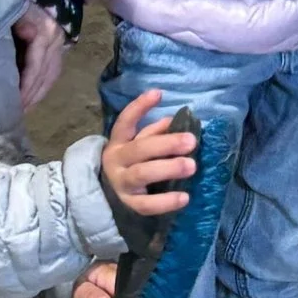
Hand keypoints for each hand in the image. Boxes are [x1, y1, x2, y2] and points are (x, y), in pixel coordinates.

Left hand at [13, 5, 66, 109]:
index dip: (26, 86)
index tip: (15, 102)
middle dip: (32, 96)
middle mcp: (56, 40)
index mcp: (43, 32)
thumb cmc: (20, 2)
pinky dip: (43, 87)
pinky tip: (33, 97)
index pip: (35, 65)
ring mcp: (61, 45)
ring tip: (24, 110)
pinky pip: (53, 73)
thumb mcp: (9, 15)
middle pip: (45, 75)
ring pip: (51, 77)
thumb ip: (3, 35)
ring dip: (38, 95)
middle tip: (17, 113)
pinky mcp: (61, 49)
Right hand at [101, 87, 197, 214]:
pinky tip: (184, 197)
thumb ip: (153, 132)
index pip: (125, 121)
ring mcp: (121, 183)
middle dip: (167, 143)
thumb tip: (174, 120)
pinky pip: (146, 205)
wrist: (106, 196)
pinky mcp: (129, 204)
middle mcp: (117, 160)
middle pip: (140, 149)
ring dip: (168, 168)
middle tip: (191, 141)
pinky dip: (165, 202)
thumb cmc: (130, 164)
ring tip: (192, 166)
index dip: (140, 107)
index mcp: (119, 142)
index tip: (158, 93)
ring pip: (142, 174)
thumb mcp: (136, 145)